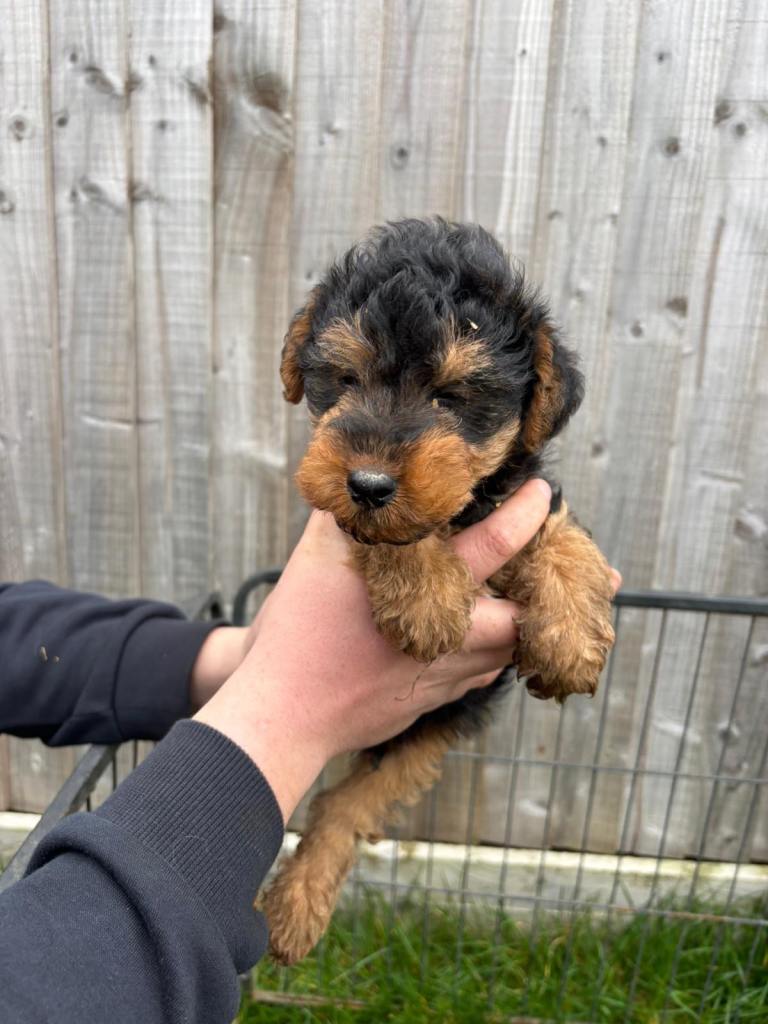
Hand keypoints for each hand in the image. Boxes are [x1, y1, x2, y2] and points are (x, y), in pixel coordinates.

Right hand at [195, 479, 559, 819]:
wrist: (282, 715)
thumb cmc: (297, 636)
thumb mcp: (315, 561)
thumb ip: (344, 516)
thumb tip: (361, 479)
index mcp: (424, 593)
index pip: (494, 545)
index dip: (525, 516)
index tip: (542, 494)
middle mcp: (446, 639)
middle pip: (522, 619)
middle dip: (543, 596)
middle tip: (547, 570)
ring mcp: (439, 679)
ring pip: (503, 657)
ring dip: (515, 630)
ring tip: (517, 601)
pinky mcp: (427, 705)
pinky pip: (474, 681)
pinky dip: (485, 660)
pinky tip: (472, 644)